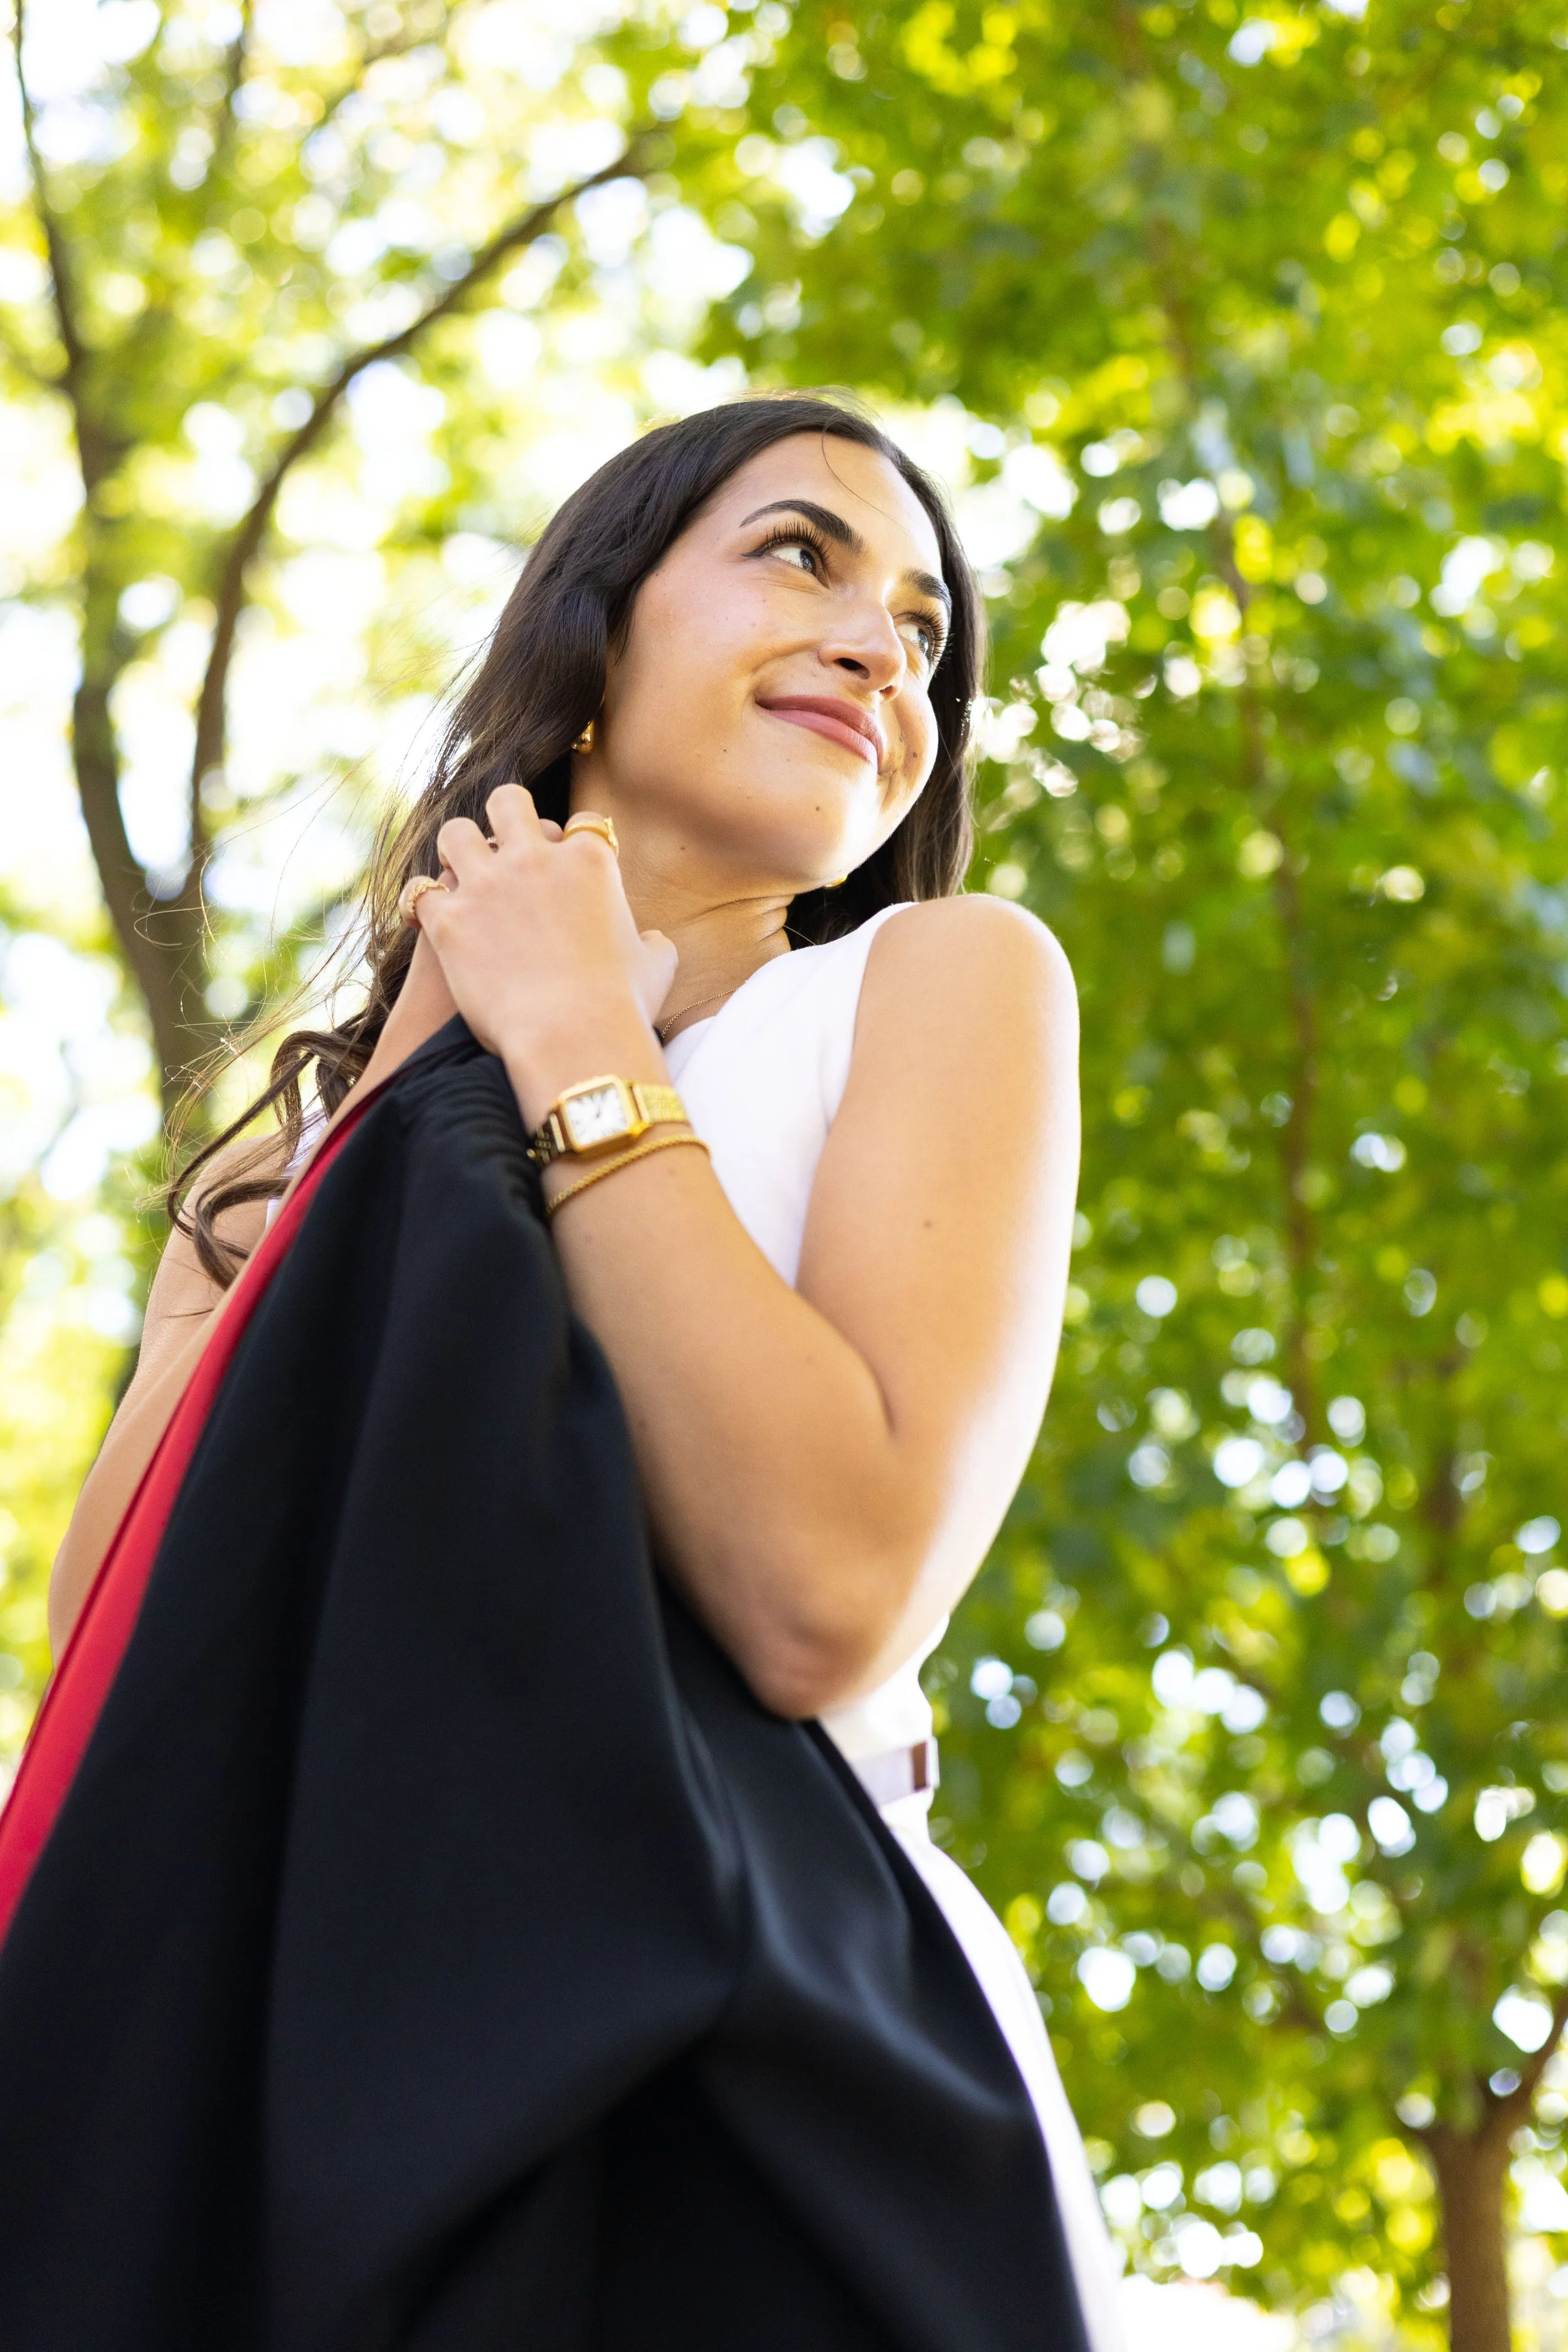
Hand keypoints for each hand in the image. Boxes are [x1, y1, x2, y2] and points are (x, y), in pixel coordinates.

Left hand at [414, 785, 676, 1112]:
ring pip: (455, 833)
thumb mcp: (656, 967)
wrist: (572, 1039)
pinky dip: (424, 903)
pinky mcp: (450, 921)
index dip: (575, 839)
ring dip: (456, 849)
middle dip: (505, 815)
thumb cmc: (622, 1007)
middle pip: (509, 803)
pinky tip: (429, 916)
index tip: (569, 857)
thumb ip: (652, 942)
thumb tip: (651, 940)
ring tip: (458, 870)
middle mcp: (535, 859)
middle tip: (502, 841)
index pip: (583, 823)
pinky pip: (422, 892)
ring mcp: (487, 886)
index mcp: (590, 861)